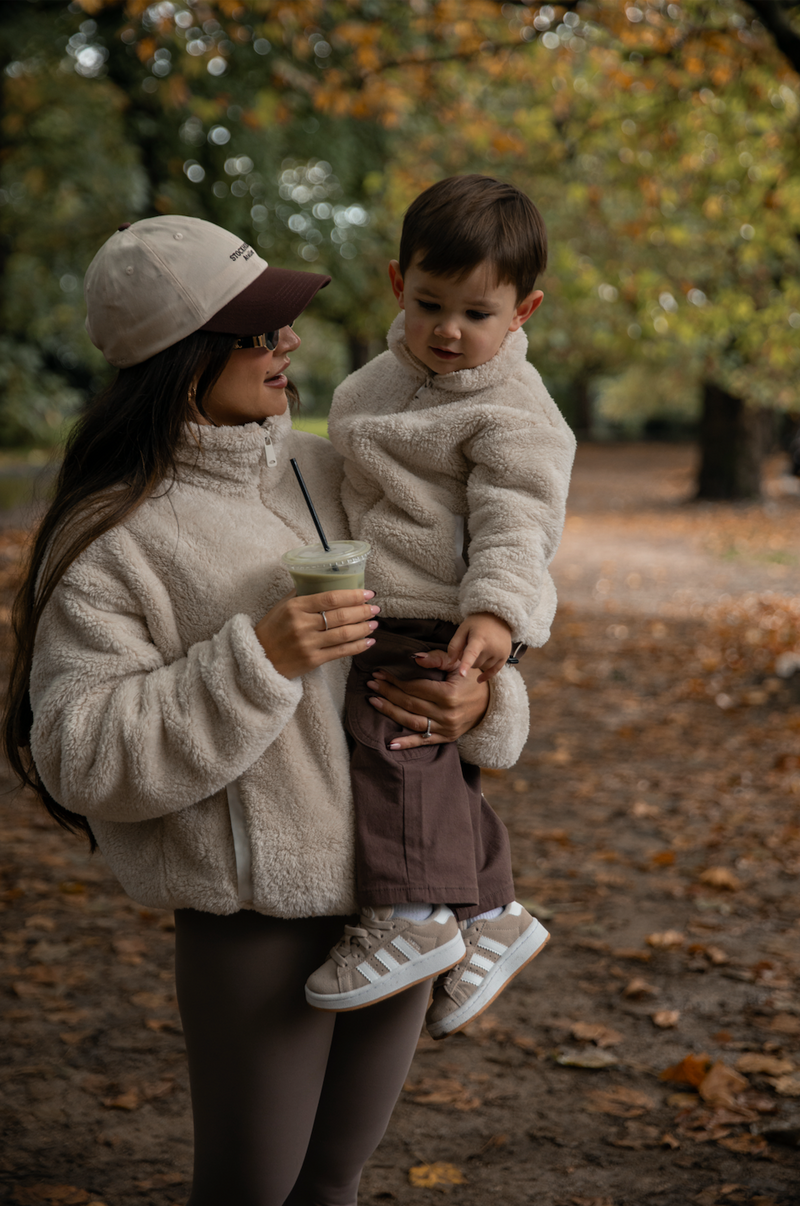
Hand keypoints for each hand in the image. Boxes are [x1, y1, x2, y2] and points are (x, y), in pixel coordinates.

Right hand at [255, 589, 379, 679]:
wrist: (258, 660)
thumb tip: (322, 579)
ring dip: (363, 628)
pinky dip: (358, 646)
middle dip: (363, 611)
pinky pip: (341, 652)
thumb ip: (301, 594)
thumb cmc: (271, 630)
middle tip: (375, 608)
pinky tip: (368, 641)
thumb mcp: (281, 607)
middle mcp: (303, 624)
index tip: (367, 593)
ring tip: (374, 624)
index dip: (353, 595)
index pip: (331, 597)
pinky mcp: (313, 660)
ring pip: (344, 634)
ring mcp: (308, 643)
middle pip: (341, 615)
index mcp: (296, 607)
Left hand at [366, 657, 489, 749]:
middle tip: (371, 684)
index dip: (395, 680)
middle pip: (410, 703)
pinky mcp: (446, 738)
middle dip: (388, 693)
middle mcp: (447, 714)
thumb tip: (413, 657)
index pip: (415, 687)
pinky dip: (406, 744)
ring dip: (390, 712)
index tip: (380, 674)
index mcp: (449, 695)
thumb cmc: (471, 680)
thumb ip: (437, 659)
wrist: (491, 703)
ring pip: (412, 722)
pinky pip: (423, 742)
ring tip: (374, 702)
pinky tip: (390, 744)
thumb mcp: (458, 664)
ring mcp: (446, 729)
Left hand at [440, 612, 512, 681]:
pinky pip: (494, 672)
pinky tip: (479, 679)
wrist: (499, 616)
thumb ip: (454, 645)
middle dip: (468, 660)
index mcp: (479, 638)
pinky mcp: (505, 656)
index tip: (461, 674)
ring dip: (477, 663)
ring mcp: (500, 653)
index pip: (471, 653)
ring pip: (483, 667)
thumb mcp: (463, 629)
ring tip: (478, 650)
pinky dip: (486, 675)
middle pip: (475, 664)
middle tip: (468, 648)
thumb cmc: (478, 623)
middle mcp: (492, 647)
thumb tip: (450, 662)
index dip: (465, 664)